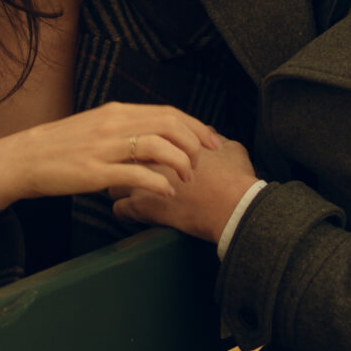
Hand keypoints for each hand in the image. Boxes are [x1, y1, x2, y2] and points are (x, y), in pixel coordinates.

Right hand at [0, 103, 221, 214]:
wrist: (23, 159)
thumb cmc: (61, 148)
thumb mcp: (96, 129)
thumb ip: (126, 131)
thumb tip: (158, 142)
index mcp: (116, 112)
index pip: (168, 113)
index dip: (195, 127)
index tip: (212, 143)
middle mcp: (113, 124)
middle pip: (169, 125)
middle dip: (195, 143)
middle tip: (205, 162)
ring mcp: (103, 147)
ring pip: (157, 146)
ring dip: (180, 162)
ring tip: (186, 178)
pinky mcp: (94, 171)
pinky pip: (136, 175)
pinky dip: (158, 183)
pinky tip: (167, 192)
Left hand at [112, 134, 258, 243]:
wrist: (234, 207)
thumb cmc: (235, 179)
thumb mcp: (231, 149)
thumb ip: (214, 138)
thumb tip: (209, 134)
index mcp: (170, 141)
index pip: (142, 137)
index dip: (141, 147)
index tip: (144, 156)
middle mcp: (152, 157)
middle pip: (123, 158)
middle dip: (126, 166)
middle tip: (131, 174)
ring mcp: (144, 181)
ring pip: (115, 183)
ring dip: (122, 189)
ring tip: (133, 197)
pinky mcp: (142, 206)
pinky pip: (119, 210)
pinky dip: (125, 214)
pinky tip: (133, 216)